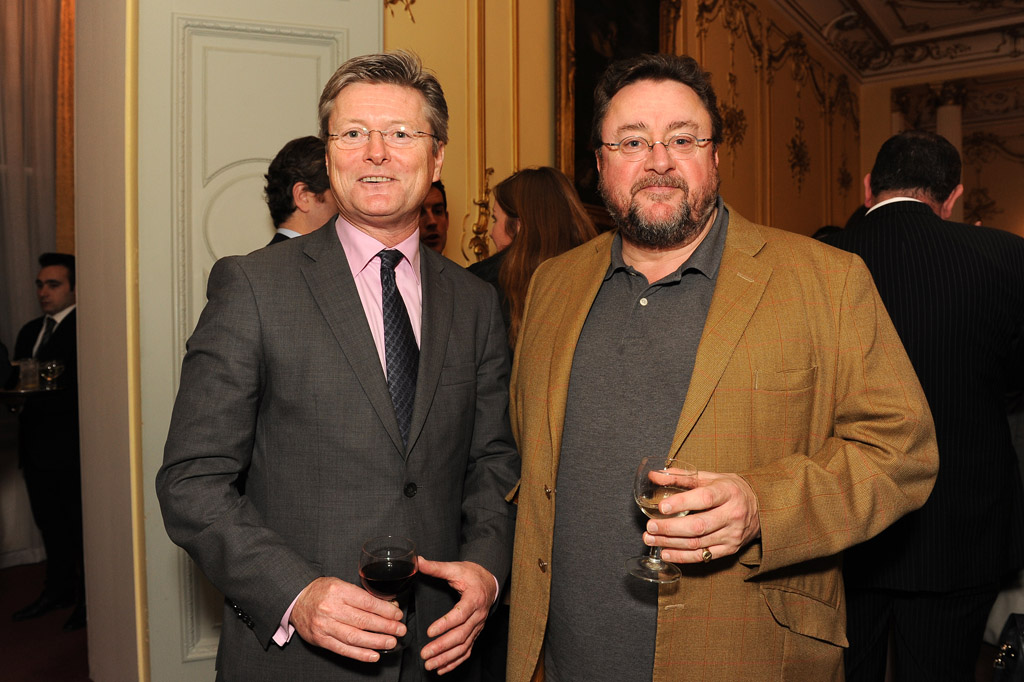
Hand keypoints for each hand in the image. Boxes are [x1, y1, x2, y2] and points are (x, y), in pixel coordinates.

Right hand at [289, 577, 404, 661]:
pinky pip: (343, 649)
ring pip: (354, 636)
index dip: (385, 610)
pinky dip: (360, 654)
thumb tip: (388, 605)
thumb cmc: (322, 591)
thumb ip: (363, 596)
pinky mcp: (321, 640)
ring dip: (376, 641)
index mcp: (339, 591)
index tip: (397, 615)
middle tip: (400, 630)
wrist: (297, 600)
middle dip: (385, 627)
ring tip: (391, 642)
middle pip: (363, 620)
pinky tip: (373, 655)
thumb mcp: (342, 585)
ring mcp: (325, 626)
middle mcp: (331, 608)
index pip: (367, 602)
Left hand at [417, 557, 496, 673]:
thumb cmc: (471, 575)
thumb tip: (417, 562)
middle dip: (442, 646)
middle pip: (461, 635)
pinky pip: (467, 651)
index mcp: (473, 599)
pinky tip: (442, 668)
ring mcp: (478, 627)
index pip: (460, 615)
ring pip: (464, 646)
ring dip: (446, 658)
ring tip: (430, 665)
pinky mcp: (475, 633)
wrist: (489, 582)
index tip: (429, 632)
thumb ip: (436, 567)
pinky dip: (455, 662)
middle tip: (425, 654)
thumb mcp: (455, 568)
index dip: (445, 624)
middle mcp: (478, 616)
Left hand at [644, 469, 760, 563]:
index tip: (661, 507)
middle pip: (699, 526)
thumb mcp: (711, 478)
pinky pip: (703, 556)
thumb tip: (654, 475)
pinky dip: (682, 556)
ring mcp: (732, 534)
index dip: (682, 504)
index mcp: (728, 492)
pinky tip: (666, 552)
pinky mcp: (730, 549)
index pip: (704, 499)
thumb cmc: (730, 490)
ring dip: (671, 543)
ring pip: (698, 543)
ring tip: (650, 538)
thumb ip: (682, 477)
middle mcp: (732, 515)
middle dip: (671, 528)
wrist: (760, 508)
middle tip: (650, 527)